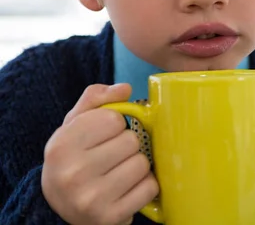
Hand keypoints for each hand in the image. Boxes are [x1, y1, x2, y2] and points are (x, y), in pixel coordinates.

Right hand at [42, 84, 158, 224]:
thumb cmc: (74, 159)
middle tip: (112, 158)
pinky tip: (127, 190)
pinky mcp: (110, 217)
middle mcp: (72, 172)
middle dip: (127, 147)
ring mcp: (91, 198)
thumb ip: (96, 100)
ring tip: (119, 173)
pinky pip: (150, 188)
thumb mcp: (74, 126)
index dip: (114, 126)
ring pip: (142, 164)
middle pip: (131, 141)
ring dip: (137, 167)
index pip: (114, 118)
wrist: (61, 210)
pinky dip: (144, 187)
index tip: (103, 137)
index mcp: (62, 144)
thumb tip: (124, 88)